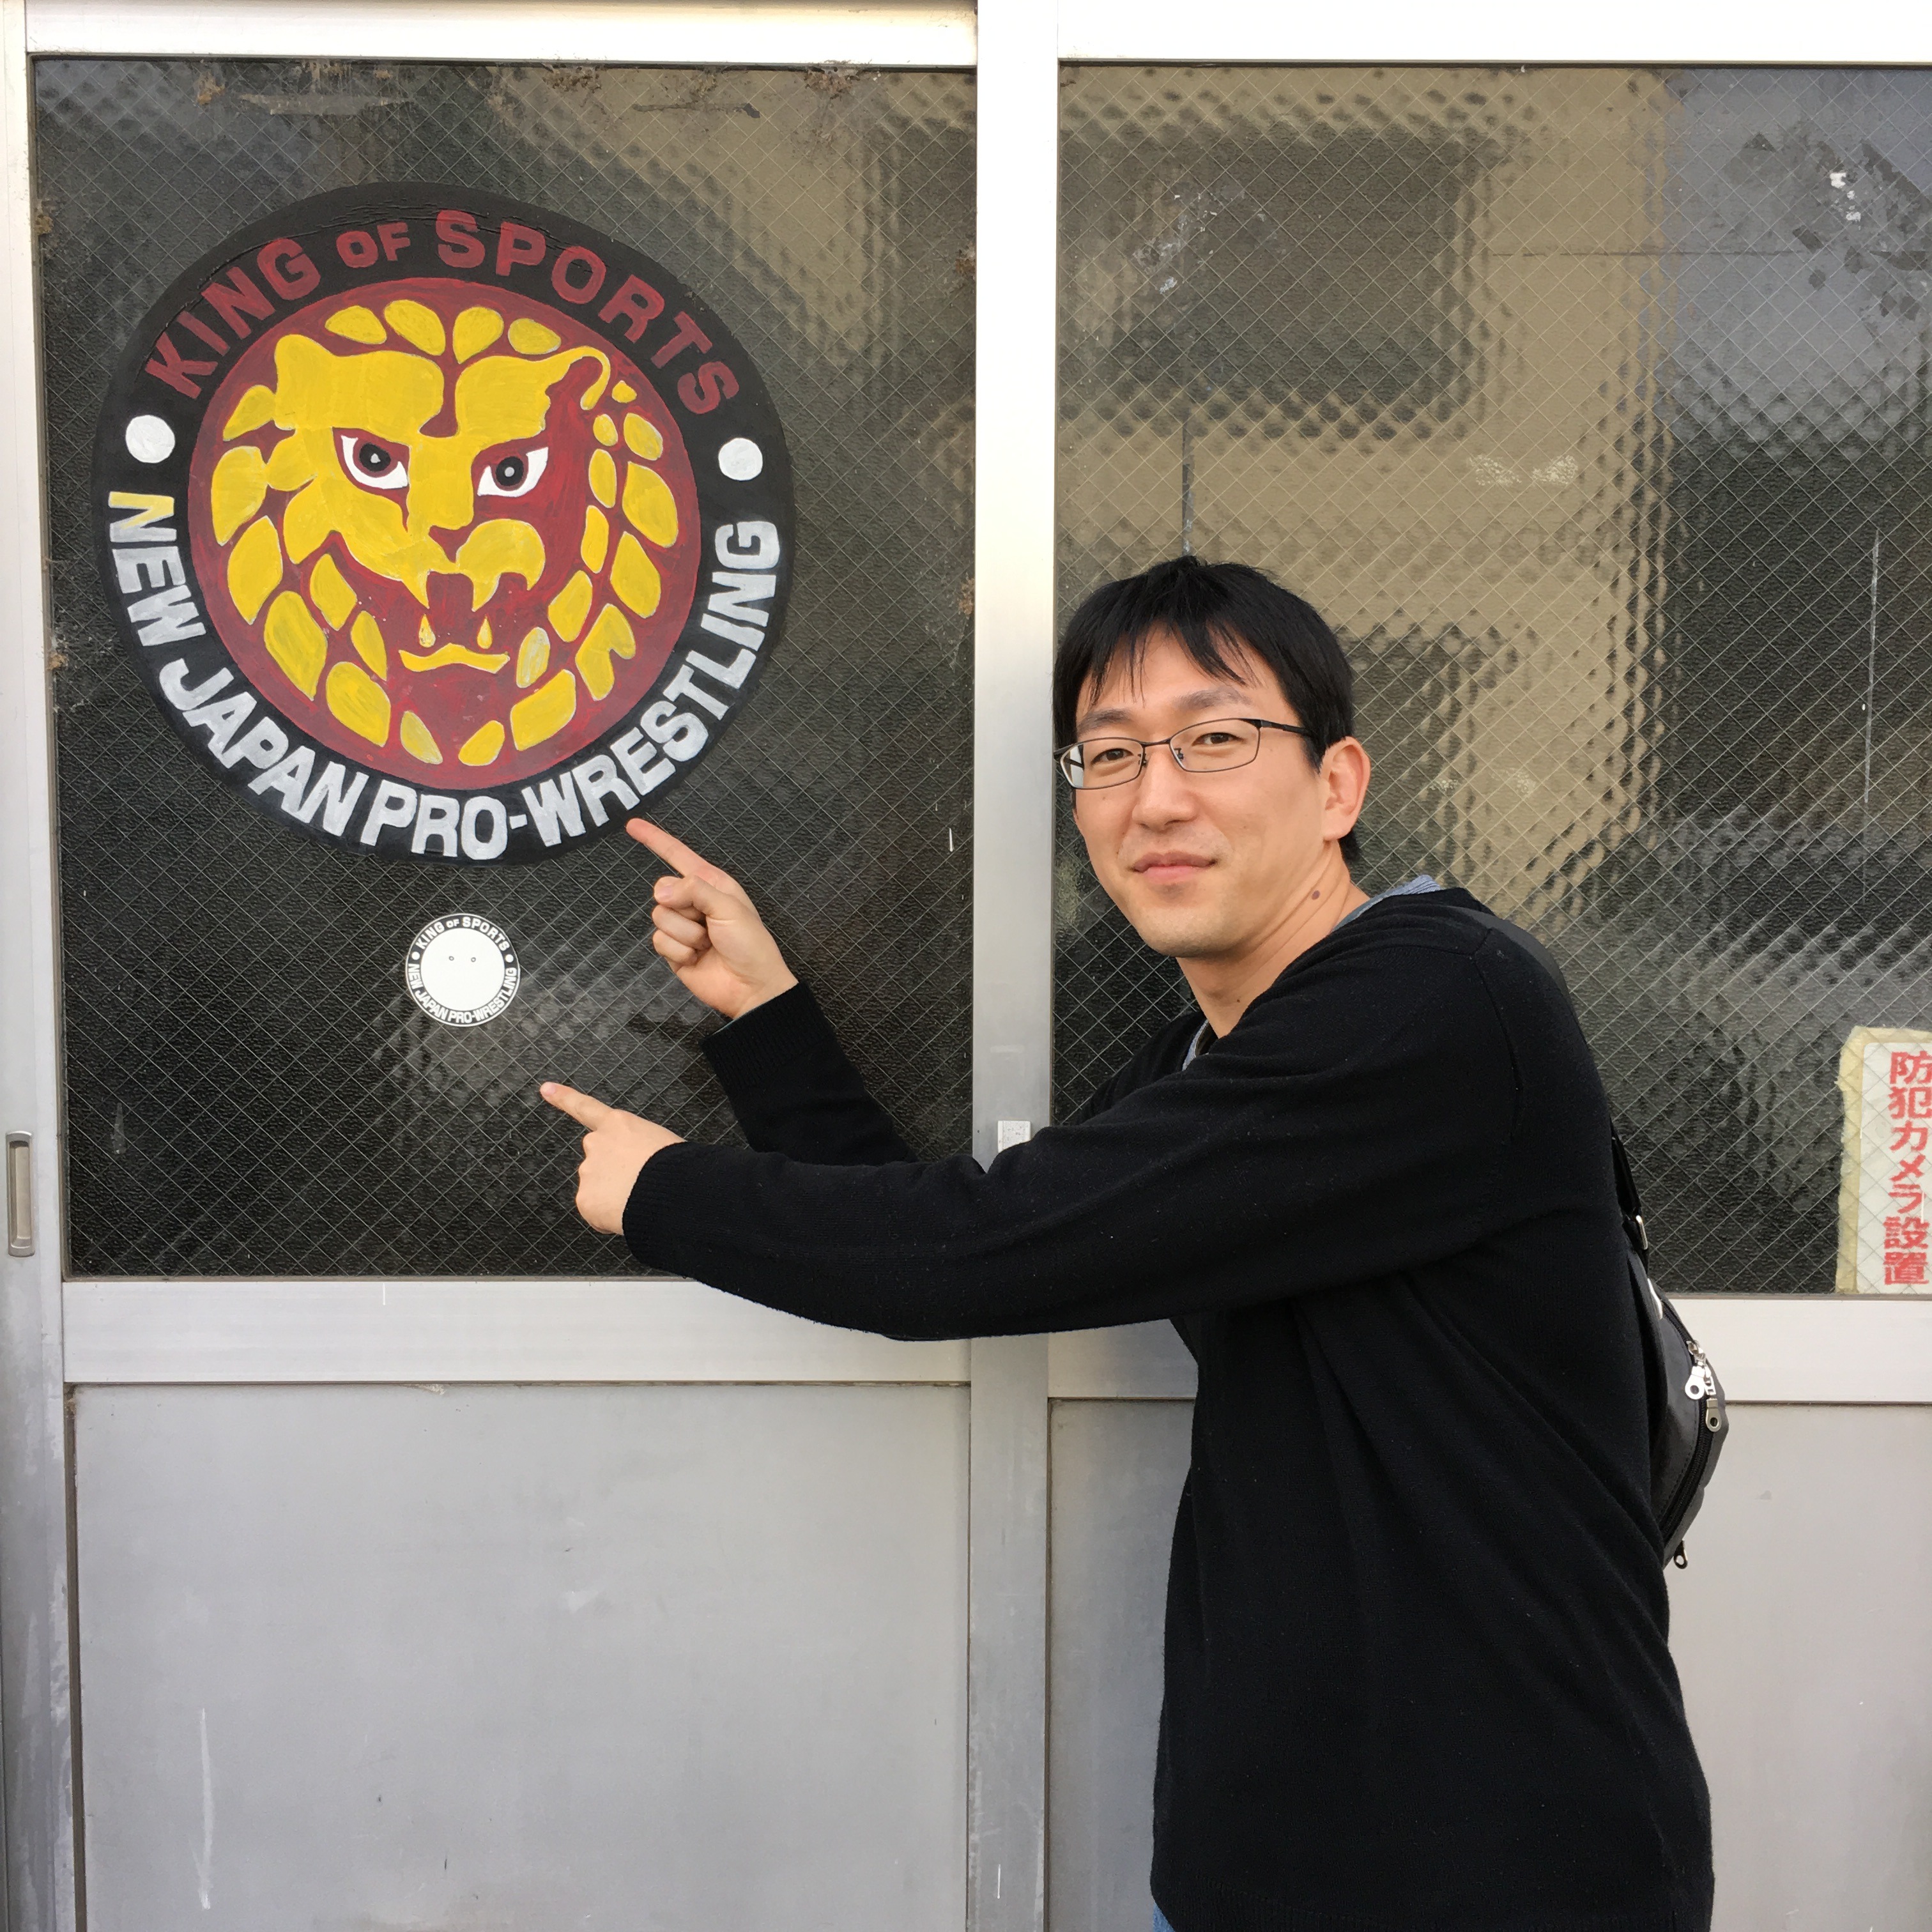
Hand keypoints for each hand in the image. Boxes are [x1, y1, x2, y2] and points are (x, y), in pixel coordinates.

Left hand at [540, 1083, 683, 1233]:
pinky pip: (597, 1212)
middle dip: (611, 1171)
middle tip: (637, 1182)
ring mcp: (588, 1172)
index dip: (563, 1097)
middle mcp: (596, 1143)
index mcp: (618, 1124)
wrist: (673, 1192)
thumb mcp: (659, 1141)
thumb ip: (636, 1147)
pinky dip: (609, 1217)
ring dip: (613, 1195)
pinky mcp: (585, 1200)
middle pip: (597, 1159)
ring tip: (638, 1199)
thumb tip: (632, 1169)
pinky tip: (628, 1214)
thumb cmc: (676, 1167)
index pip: (584, 1107)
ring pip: (598, 1188)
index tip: (546, 1089)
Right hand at [628, 818, 796, 1020]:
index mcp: (711, 883)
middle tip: (708, 924)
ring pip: (659, 917)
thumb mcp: (729, 907)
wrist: (751, 987)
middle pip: (661, 889)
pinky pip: (659, 941)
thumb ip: (694, 890)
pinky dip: (679, 951)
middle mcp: (694, 902)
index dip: (655, 840)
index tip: (632, 825)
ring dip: (685, 934)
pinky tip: (697, 958)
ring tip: (707, 944)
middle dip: (683, 908)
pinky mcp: (674, 950)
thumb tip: (661, 892)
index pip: (677, 855)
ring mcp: (682, 926)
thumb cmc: (750, 944)